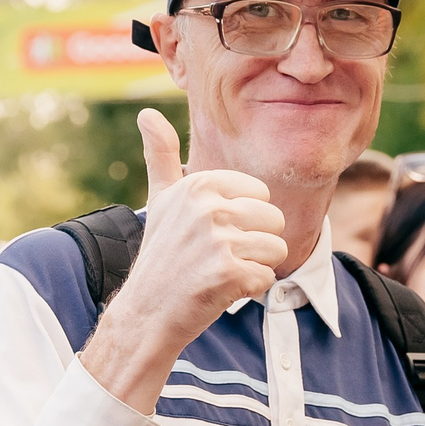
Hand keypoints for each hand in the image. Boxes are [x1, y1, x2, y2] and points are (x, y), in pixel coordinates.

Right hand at [81, 110, 289, 410]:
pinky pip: (268, 277)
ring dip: (255, 266)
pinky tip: (222, 290)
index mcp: (199, 184)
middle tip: (219, 257)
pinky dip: (250, 289)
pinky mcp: (229, 274)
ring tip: (222, 272)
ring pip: (277, 249)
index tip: (214, 233)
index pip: (260, 193)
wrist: (147, 312)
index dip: (246, 219)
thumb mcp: (161, 199)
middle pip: (274, 219)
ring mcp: (219, 242)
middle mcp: (209, 208)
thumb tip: (147, 113)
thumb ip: (161, 155)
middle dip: (256, 243)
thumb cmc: (161, 254)